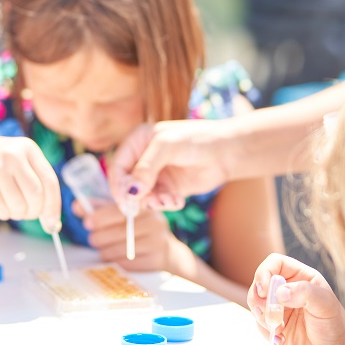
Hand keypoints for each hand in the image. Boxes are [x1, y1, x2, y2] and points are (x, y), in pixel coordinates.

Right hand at [0, 132, 60, 231]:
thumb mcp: (16, 159)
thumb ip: (36, 182)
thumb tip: (52, 221)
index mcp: (28, 148)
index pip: (50, 181)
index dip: (53, 206)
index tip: (53, 222)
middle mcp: (14, 156)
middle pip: (37, 196)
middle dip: (34, 212)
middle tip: (27, 213)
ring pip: (20, 206)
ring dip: (17, 213)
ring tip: (9, 204)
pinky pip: (2, 211)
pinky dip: (3, 213)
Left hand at [83, 202, 189, 274]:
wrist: (166, 249)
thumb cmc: (138, 227)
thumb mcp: (123, 213)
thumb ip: (99, 208)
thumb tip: (76, 206)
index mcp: (145, 205)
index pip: (119, 211)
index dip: (100, 217)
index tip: (86, 223)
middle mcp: (154, 222)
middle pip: (118, 232)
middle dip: (99, 237)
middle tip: (93, 239)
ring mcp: (157, 241)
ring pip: (120, 250)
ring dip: (105, 251)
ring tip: (104, 248)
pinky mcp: (156, 260)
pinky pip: (127, 263)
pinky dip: (116, 261)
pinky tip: (116, 256)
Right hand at [108, 119, 236, 209]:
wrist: (226, 152)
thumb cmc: (197, 140)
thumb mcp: (167, 147)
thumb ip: (146, 167)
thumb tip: (130, 191)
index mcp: (137, 142)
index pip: (119, 166)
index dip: (120, 185)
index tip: (127, 200)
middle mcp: (144, 159)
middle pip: (128, 185)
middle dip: (138, 197)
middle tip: (151, 204)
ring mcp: (156, 175)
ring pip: (144, 196)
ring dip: (155, 202)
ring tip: (171, 201)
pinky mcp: (169, 188)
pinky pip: (159, 201)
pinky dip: (166, 204)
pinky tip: (179, 201)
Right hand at [247, 254, 344, 344]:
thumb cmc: (335, 327)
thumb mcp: (326, 306)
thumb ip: (305, 293)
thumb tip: (280, 292)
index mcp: (302, 277)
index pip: (275, 263)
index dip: (264, 272)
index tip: (264, 290)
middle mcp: (288, 289)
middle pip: (260, 283)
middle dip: (260, 298)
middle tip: (271, 314)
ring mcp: (280, 307)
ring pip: (256, 303)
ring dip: (263, 316)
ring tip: (279, 328)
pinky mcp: (275, 324)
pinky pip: (259, 323)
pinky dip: (266, 332)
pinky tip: (281, 339)